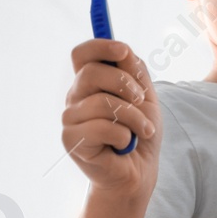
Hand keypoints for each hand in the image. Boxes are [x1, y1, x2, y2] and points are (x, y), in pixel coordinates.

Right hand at [62, 39, 160, 198]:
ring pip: (101, 103)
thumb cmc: (140, 133)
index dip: (101, 46)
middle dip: (125, 84)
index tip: (124, 51)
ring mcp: (70, 119)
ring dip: (133, 117)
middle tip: (141, 100)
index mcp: (90, 83)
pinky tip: (125, 145)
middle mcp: (75, 97)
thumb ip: (135, 73)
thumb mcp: (146, 98)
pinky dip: (124, 136)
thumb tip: (124, 52)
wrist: (139, 171)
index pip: (82, 54)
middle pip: (90, 73)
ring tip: (143, 130)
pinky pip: (102, 128)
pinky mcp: (71, 140)